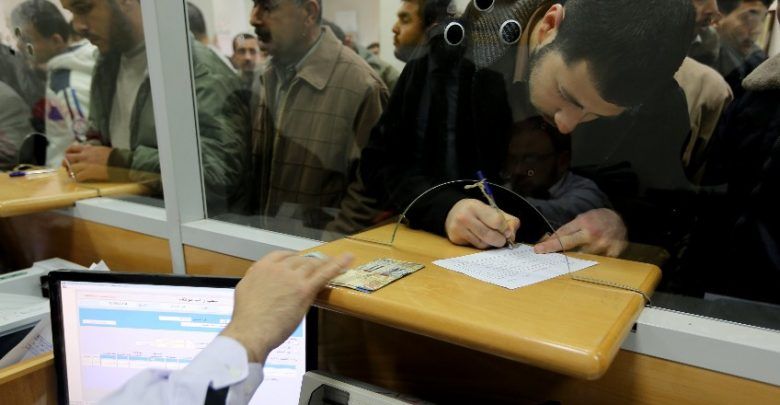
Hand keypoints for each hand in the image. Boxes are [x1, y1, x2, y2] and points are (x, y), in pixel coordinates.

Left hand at [64, 144, 111, 180]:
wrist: (120, 161)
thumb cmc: (114, 155)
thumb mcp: (101, 149)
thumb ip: (93, 150)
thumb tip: (90, 152)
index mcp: (88, 149)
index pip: (72, 148)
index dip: (68, 152)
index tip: (68, 156)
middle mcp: (84, 156)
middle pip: (68, 158)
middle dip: (66, 163)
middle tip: (68, 168)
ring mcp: (85, 165)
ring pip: (71, 168)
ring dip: (71, 172)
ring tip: (73, 175)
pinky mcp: (88, 173)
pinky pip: (78, 177)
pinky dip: (77, 179)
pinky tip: (80, 180)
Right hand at [220, 251, 352, 363]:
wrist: (251, 331)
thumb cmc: (246, 318)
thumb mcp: (244, 290)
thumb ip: (255, 280)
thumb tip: (260, 280)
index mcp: (262, 267)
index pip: (283, 255)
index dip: (293, 258)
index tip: (298, 262)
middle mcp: (279, 268)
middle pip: (300, 260)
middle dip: (309, 264)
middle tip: (317, 269)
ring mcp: (293, 277)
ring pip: (312, 265)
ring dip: (323, 266)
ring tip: (334, 266)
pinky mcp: (305, 290)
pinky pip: (324, 273)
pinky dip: (338, 265)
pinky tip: (348, 259)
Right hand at [445, 199, 519, 248]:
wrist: (452, 212)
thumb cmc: (476, 212)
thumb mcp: (492, 210)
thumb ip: (508, 220)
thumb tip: (512, 236)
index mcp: (475, 206)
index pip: (496, 221)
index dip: (505, 228)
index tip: (507, 231)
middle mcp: (464, 217)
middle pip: (489, 235)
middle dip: (500, 240)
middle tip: (502, 240)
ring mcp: (458, 229)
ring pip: (483, 244)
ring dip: (491, 243)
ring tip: (491, 237)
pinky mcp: (455, 239)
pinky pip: (475, 247)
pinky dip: (482, 245)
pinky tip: (481, 239)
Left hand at [534, 208, 627, 256]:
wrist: (619, 219)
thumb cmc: (596, 219)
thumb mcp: (581, 219)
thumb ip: (567, 230)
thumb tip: (549, 241)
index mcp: (583, 222)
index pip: (563, 235)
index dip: (549, 244)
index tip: (538, 249)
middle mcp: (592, 233)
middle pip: (570, 246)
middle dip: (556, 251)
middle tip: (544, 255)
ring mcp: (604, 244)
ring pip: (583, 257)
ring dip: (575, 258)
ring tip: (575, 256)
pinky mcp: (614, 252)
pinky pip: (598, 262)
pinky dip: (592, 261)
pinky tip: (591, 259)